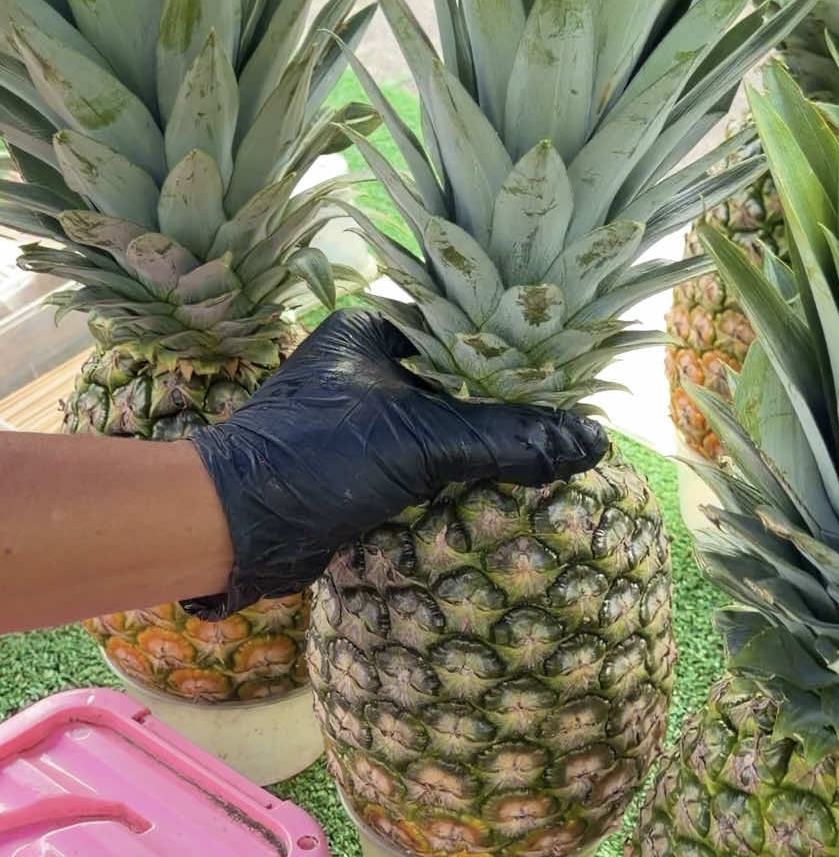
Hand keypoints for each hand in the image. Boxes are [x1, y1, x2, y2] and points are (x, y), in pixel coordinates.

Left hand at [186, 310, 606, 614]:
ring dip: (487, 447)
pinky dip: (460, 479)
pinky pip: (427, 466)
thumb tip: (589, 440)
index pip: (468, 328)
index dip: (522, 353)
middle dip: (510, 405)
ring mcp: (362, 419)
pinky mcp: (360, 469)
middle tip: (572, 424)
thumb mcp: (419, 440)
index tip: (578, 377)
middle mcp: (367, 366)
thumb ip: (504, 438)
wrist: (231, 528)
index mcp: (373, 331)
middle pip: (462, 380)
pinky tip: (505, 492)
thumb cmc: (315, 460)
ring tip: (553, 459)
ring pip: (446, 426)